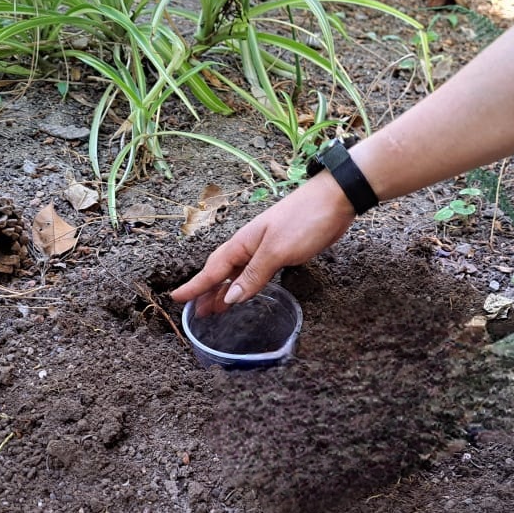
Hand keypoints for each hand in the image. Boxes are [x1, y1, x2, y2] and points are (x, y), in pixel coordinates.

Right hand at [171, 174, 355, 314]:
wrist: (336, 198)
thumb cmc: (305, 220)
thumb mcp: (276, 251)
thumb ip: (253, 275)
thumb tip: (229, 298)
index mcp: (243, 243)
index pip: (212, 269)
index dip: (195, 286)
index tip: (177, 299)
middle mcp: (249, 245)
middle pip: (221, 272)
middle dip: (207, 292)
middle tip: (196, 314)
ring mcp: (265, 247)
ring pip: (238, 273)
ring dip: (225, 290)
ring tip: (216, 309)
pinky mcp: (281, 250)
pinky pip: (255, 272)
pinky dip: (245, 284)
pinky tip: (245, 291)